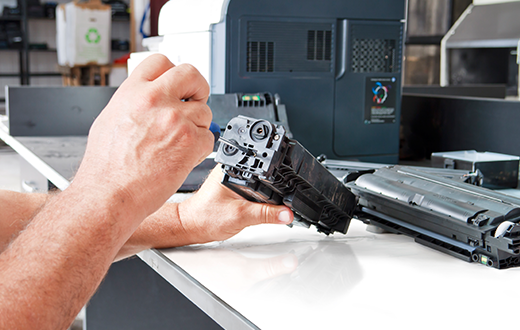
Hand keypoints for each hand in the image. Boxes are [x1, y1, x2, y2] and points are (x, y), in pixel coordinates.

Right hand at [72, 54, 214, 219]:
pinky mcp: (190, 141)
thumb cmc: (106, 166)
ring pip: (204, 111)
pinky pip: (209, 137)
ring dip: (198, 126)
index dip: (173, 72)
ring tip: (179, 144)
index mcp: (133, 92)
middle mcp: (154, 100)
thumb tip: (151, 95)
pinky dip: (200, 149)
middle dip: (198, 88)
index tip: (177, 84)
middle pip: (191, 74)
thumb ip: (134, 101)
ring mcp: (174, 119)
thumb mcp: (110, 119)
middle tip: (195, 102)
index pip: (161, 62)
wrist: (111, 194)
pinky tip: (183, 157)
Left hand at [177, 166, 293, 244]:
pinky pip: (254, 188)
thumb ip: (265, 214)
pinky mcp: (235, 186)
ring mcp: (234, 177)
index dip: (278, 176)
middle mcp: (232, 168)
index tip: (290, 189)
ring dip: (268, 192)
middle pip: (264, 174)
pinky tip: (259, 205)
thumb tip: (286, 213)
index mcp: (232, 167)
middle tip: (280, 202)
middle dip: (275, 187)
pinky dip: (261, 197)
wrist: (192, 227)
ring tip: (268, 204)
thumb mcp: (240, 217)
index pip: (262, 166)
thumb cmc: (205, 218)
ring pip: (260, 182)